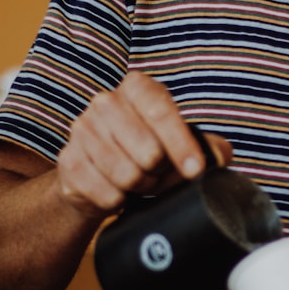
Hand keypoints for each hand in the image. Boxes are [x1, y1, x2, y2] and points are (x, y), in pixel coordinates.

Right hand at [54, 70, 231, 217]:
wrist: (98, 173)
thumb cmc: (147, 152)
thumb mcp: (180, 143)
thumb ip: (207, 146)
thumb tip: (219, 158)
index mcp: (137, 88)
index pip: (161, 111)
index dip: (181, 144)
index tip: (195, 170)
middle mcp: (105, 102)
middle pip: (148, 152)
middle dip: (161, 173)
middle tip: (159, 175)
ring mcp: (82, 130)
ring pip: (127, 176)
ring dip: (141, 188)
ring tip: (139, 182)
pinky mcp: (68, 161)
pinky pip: (107, 194)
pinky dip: (120, 201)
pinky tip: (119, 191)